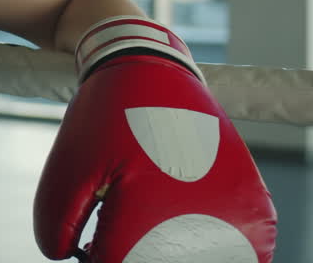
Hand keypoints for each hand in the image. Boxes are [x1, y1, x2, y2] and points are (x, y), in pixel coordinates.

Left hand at [34, 17, 276, 260]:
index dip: (94, 255)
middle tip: (118, 222)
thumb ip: (55, 221)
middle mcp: (206, 227)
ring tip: (148, 216)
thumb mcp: (65, 167)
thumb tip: (63, 255)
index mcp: (151, 219)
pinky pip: (235, 251)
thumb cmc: (107, 118)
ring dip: (168, 251)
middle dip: (132, 253)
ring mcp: (240, 221)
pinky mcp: (257, 210)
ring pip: (198, 262)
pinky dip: (204, 245)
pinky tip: (180, 218)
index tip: (88, 240)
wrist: (156, 69)